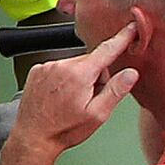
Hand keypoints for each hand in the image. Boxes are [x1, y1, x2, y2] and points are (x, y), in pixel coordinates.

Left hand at [12, 25, 136, 161]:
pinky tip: (60, 97)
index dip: (122, 38)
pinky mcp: (36, 71)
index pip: (106, 50)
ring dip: (79, 78)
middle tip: (90, 99)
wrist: (34, 137)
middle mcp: (61, 65)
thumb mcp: (98, 114)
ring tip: (72, 101)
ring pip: (75, 65)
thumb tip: (131, 73)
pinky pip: (59, 68)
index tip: (131, 28)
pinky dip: (64, 78)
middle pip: (91, 61)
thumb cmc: (64, 129)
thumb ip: (116, 90)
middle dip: (96, 76)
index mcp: (79, 74)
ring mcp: (46, 67)